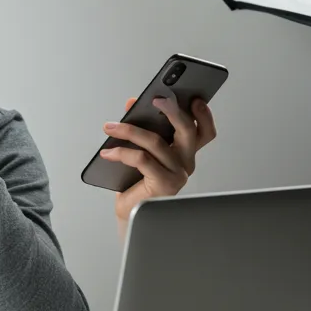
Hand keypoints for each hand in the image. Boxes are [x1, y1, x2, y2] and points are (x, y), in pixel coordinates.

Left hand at [102, 95, 217, 221]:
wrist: (130, 213)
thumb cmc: (135, 181)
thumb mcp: (138, 148)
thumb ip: (140, 125)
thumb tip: (132, 103)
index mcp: (184, 152)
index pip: (203, 131)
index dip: (203, 115)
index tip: (193, 97)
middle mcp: (185, 162)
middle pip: (187, 132)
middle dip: (173, 112)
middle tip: (155, 100)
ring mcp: (177, 174)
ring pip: (157, 143)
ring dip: (130, 131)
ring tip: (110, 127)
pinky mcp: (164, 184)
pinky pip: (142, 160)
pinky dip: (122, 152)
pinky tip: (108, 152)